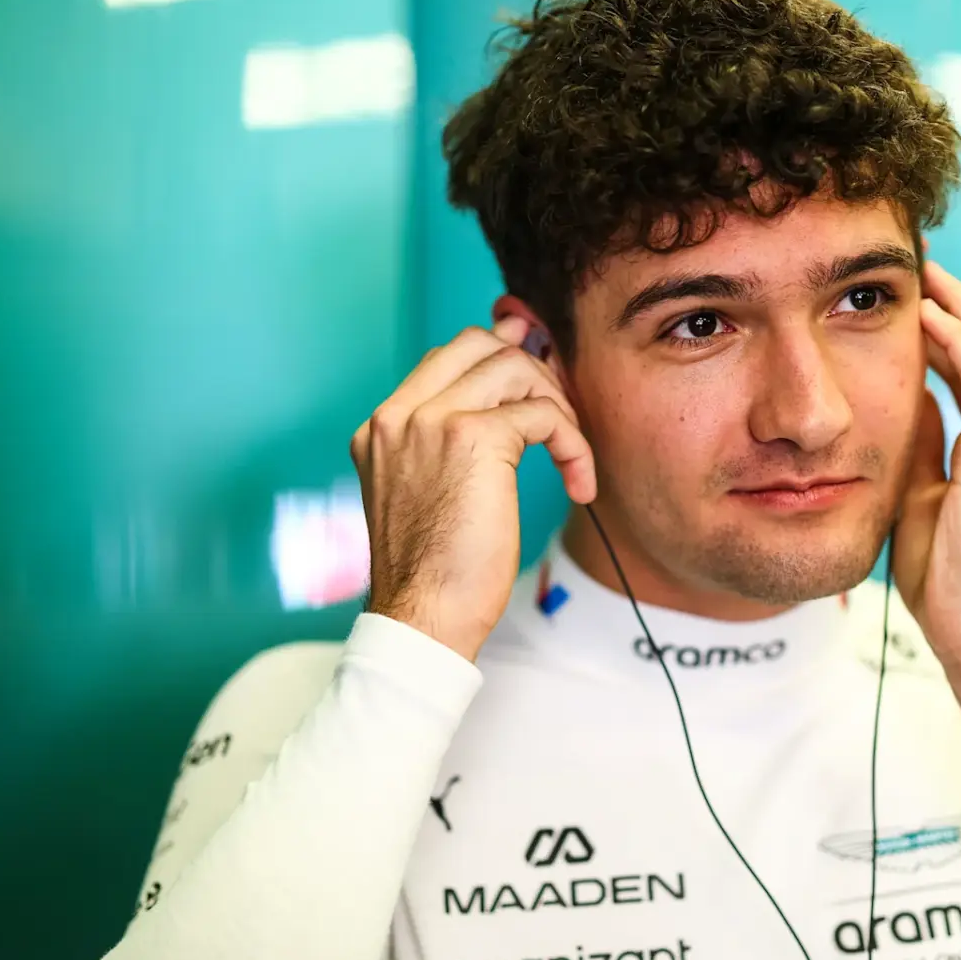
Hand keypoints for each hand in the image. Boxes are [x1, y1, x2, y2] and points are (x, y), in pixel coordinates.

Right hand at [350, 318, 596, 660]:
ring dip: (558, 407)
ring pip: (515, 366)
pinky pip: (544, 414)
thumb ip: (448, 446)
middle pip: (478, 342)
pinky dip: (573, 444)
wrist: (422, 617)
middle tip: (559, 418)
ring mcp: (431, 420)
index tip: (538, 396)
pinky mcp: (472, 438)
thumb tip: (506, 408)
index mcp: (382, 427)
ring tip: (570, 456)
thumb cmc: (434, 573)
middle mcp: (399, 414)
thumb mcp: (429, 495)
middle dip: (532, 371)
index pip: (446, 357)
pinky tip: (578, 483)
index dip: (501, 364)